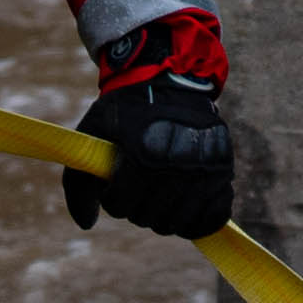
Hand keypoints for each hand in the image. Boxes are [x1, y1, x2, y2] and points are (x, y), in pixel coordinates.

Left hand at [61, 71, 231, 239]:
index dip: (112, 198)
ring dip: (162, 216)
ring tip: (156, 194)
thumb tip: (86, 224)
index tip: (114, 185)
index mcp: (145, 153)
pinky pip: (212, 218)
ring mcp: (205, 170)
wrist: (170, 79)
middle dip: (136, 207)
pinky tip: (184, 210)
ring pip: (176, 224)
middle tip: (136, 187)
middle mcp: (179, 165)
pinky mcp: (224, 172)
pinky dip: (197, 221)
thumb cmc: (127, 109)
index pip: (121, 206)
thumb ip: (78, 180)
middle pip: (148, 218)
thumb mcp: (92, 133)